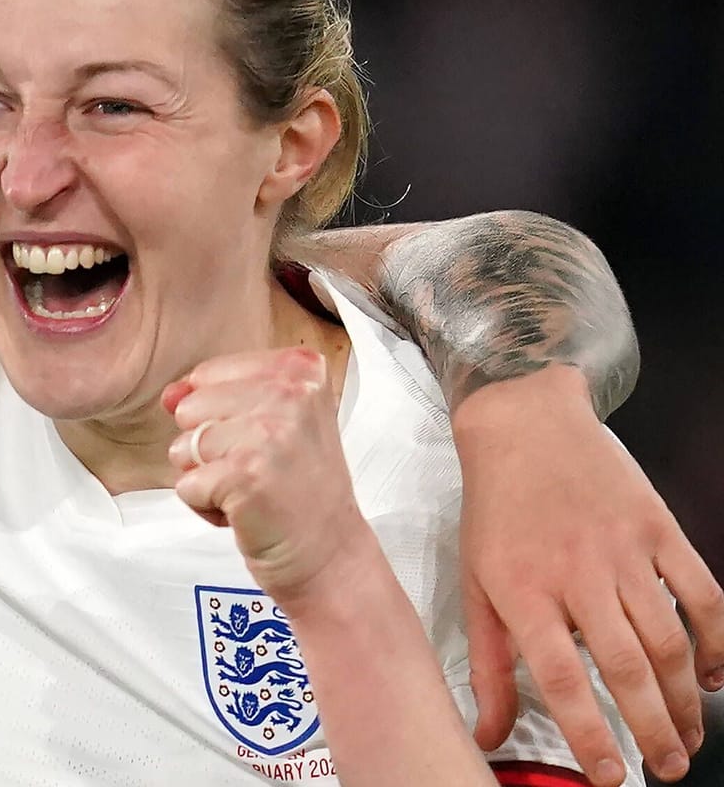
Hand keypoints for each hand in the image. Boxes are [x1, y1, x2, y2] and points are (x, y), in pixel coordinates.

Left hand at [162, 348, 369, 603]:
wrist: (331, 555)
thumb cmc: (300, 491)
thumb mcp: (269, 424)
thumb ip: (216, 396)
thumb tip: (170, 395)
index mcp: (299, 369)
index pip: (208, 375)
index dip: (220, 417)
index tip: (266, 442)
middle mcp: (289, 394)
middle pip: (190, 409)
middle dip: (209, 448)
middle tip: (258, 471)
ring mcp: (267, 434)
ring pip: (183, 447)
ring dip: (206, 479)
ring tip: (252, 491)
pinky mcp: (244, 476)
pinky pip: (186, 485)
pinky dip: (206, 507)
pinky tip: (246, 512)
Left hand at [453, 365, 722, 786]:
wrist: (524, 425)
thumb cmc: (495, 509)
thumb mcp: (476, 582)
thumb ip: (487, 663)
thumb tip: (487, 734)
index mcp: (522, 590)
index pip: (559, 676)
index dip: (588, 731)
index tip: (611, 774)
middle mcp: (576, 573)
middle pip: (624, 666)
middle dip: (652, 727)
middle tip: (668, 769)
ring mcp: (623, 550)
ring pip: (668, 639)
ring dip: (686, 697)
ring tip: (689, 737)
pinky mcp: (658, 529)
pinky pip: (700, 593)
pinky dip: (716, 640)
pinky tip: (715, 677)